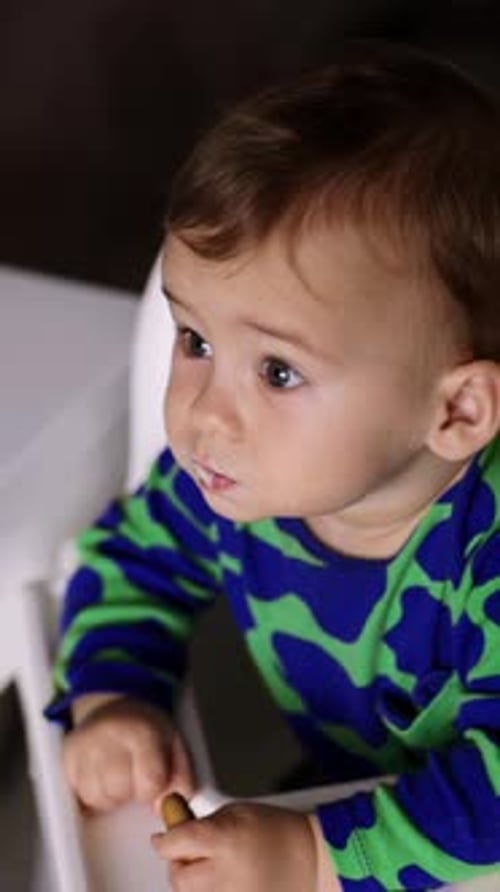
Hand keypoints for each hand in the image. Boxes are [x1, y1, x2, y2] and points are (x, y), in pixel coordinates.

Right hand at [63, 694, 193, 811]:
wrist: (115, 704)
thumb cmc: (147, 730)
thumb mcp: (175, 744)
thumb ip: (181, 778)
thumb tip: (166, 808)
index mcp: (142, 732)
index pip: (150, 782)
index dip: (153, 790)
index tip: (153, 781)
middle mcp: (109, 736)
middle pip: (119, 792)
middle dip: (130, 793)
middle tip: (133, 776)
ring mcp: (84, 746)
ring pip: (96, 798)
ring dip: (109, 797)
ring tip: (117, 777)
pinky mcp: (67, 756)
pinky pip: (77, 796)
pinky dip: (90, 795)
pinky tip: (100, 778)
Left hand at [151, 801, 317, 891]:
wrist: (313, 860)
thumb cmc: (280, 832)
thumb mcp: (237, 812)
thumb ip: (203, 824)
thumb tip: (175, 829)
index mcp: (223, 841)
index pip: (174, 843)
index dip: (166, 838)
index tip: (164, 838)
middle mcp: (224, 876)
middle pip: (178, 877)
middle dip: (180, 864)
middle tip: (191, 853)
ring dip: (194, 883)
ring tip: (215, 869)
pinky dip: (211, 891)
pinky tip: (225, 882)